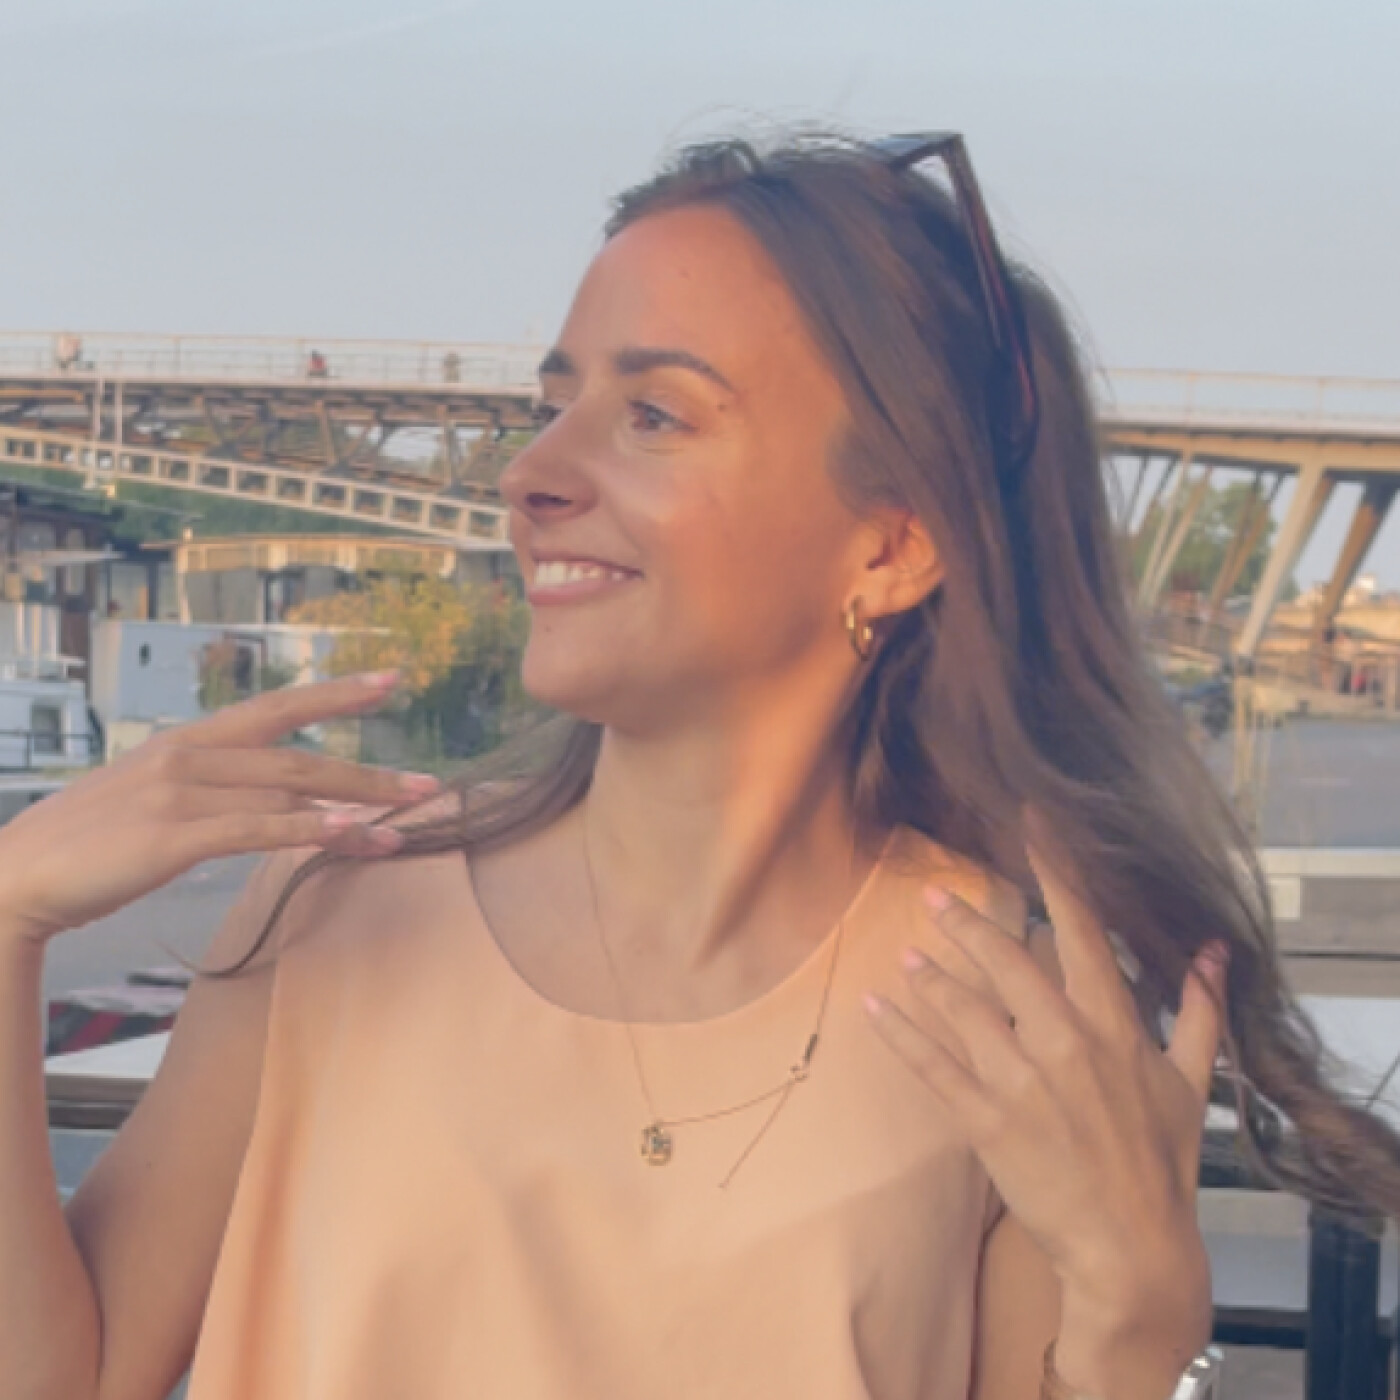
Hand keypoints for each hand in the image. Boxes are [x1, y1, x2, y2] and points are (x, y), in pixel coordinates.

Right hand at [0, 671, 441, 947]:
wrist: (15, 876)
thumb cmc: (88, 844)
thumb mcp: (151, 798)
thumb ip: (206, 786)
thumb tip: (262, 795)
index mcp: (189, 742)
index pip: (276, 709)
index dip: (336, 694)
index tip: (390, 682)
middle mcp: (190, 755)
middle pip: (297, 755)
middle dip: (367, 770)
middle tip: (427, 781)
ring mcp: (180, 792)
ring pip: (287, 792)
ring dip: (353, 810)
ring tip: (405, 824)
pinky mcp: (171, 835)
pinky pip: (253, 829)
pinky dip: (304, 830)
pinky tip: (344, 834)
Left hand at [863, 813, 1227, 1326]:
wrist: (1132, 1246)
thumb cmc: (1163, 1162)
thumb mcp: (1191, 1081)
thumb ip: (1198, 1009)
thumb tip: (1211, 950)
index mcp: (1114, 1025)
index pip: (1083, 930)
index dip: (1055, 872)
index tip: (1031, 824)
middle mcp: (1066, 1041)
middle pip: (1008, 959)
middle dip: (969, 923)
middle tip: (937, 896)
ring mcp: (1023, 1080)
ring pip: (964, 1007)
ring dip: (930, 974)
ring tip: (906, 949)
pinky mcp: (988, 1120)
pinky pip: (933, 1066)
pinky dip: (901, 1032)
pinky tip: (876, 1005)